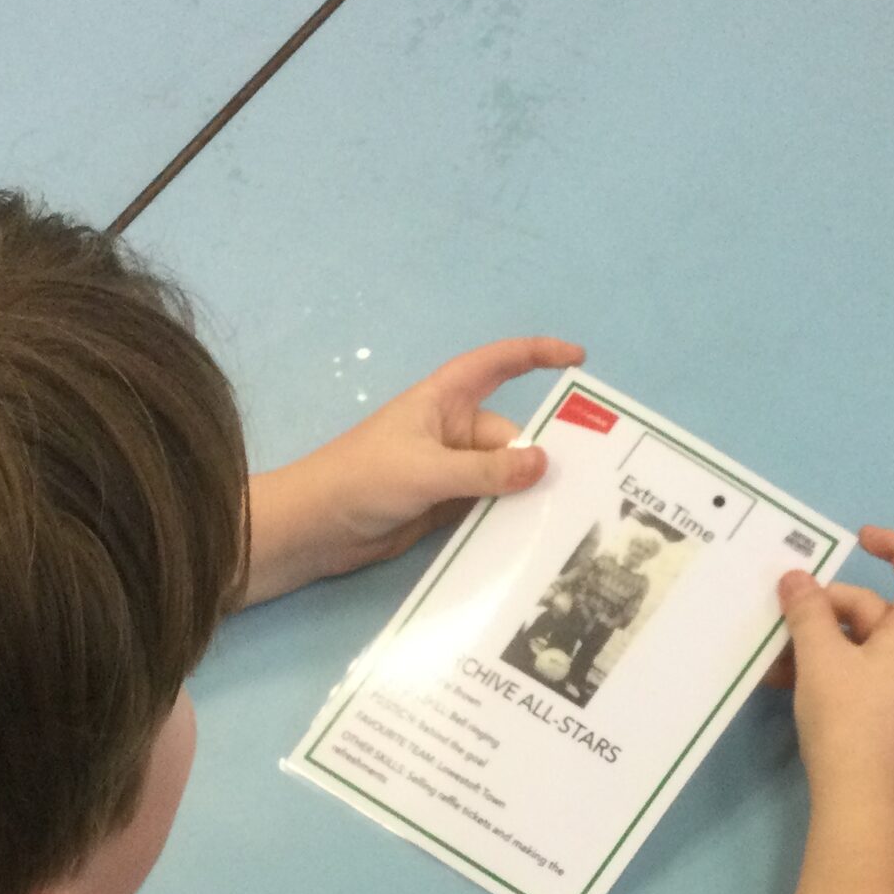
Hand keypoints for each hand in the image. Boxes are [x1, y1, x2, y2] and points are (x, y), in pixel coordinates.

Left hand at [241, 336, 583, 603]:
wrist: (315, 528)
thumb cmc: (362, 480)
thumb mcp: (428, 471)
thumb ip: (487, 472)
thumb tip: (544, 464)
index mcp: (443, 400)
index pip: (498, 365)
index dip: (537, 355)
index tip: (578, 360)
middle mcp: (451, 431)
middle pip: (508, 438)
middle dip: (534, 461)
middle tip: (571, 492)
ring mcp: (448, 471)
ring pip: (501, 477)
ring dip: (522, 495)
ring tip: (560, 520)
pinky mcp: (443, 506)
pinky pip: (487, 507)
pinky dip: (506, 518)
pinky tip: (530, 539)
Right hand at [774, 527, 893, 810]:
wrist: (862, 805)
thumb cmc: (849, 723)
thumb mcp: (820, 659)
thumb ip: (806, 612)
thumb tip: (795, 578)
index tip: (858, 538)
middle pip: (874, 610)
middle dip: (826, 605)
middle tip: (782, 612)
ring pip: (856, 646)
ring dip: (814, 641)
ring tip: (770, 654)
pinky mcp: (882, 717)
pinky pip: (852, 676)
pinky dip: (820, 670)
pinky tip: (778, 682)